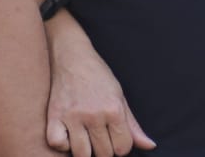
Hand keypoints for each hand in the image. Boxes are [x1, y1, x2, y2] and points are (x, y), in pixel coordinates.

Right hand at [44, 12, 154, 154]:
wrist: (73, 58)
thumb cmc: (99, 78)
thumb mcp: (120, 97)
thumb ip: (133, 125)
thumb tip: (150, 146)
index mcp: (114, 109)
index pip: (123, 147)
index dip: (121, 146)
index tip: (116, 139)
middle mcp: (94, 115)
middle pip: (103, 153)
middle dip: (105, 149)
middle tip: (102, 137)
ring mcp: (72, 117)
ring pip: (81, 154)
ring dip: (86, 150)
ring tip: (88, 139)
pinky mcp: (54, 117)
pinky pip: (57, 145)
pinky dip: (62, 145)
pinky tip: (69, 135)